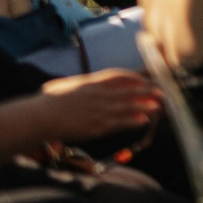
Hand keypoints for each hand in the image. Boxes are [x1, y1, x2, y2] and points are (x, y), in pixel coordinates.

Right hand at [35, 70, 161, 141]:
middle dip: (146, 91)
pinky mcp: (96, 126)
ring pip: (127, 107)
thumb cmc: (51, 100)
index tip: (148, 79)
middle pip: (129, 91)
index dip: (136, 78)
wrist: (40, 117)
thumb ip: (87, 83)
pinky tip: (142, 121)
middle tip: (161, 92)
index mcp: (92, 82)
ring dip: (144, 106)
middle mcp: (99, 95)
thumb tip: (98, 82)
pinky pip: (118, 123)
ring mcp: (98, 111)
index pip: (120, 76)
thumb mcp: (69, 84)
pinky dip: (132, 121)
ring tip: (158, 106)